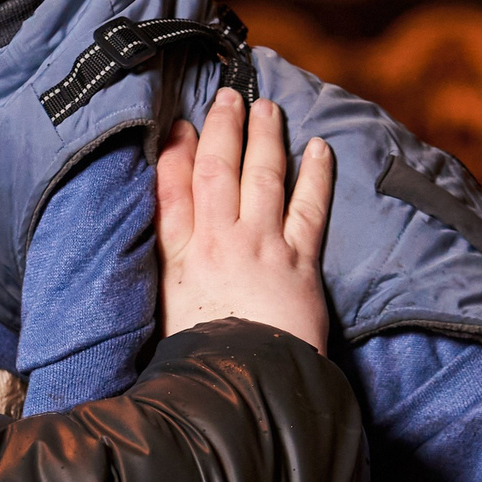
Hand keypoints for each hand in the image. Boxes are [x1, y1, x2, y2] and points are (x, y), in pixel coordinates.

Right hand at [155, 90, 333, 352]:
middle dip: (222, 128)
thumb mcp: (163, 312)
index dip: (174, 153)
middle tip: (228, 96)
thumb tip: (166, 247)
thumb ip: (165, 274)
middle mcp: (217, 241)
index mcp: (178, 257)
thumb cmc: (198, 360)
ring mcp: (261, 246)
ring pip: (262, 176)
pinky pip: (309, 206)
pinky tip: (318, 149)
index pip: (172, 191)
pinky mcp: (300, 261)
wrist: (242, 385)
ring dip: (265, 137)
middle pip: (217, 170)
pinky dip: (315, 174)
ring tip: (268, 108)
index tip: (179, 125)